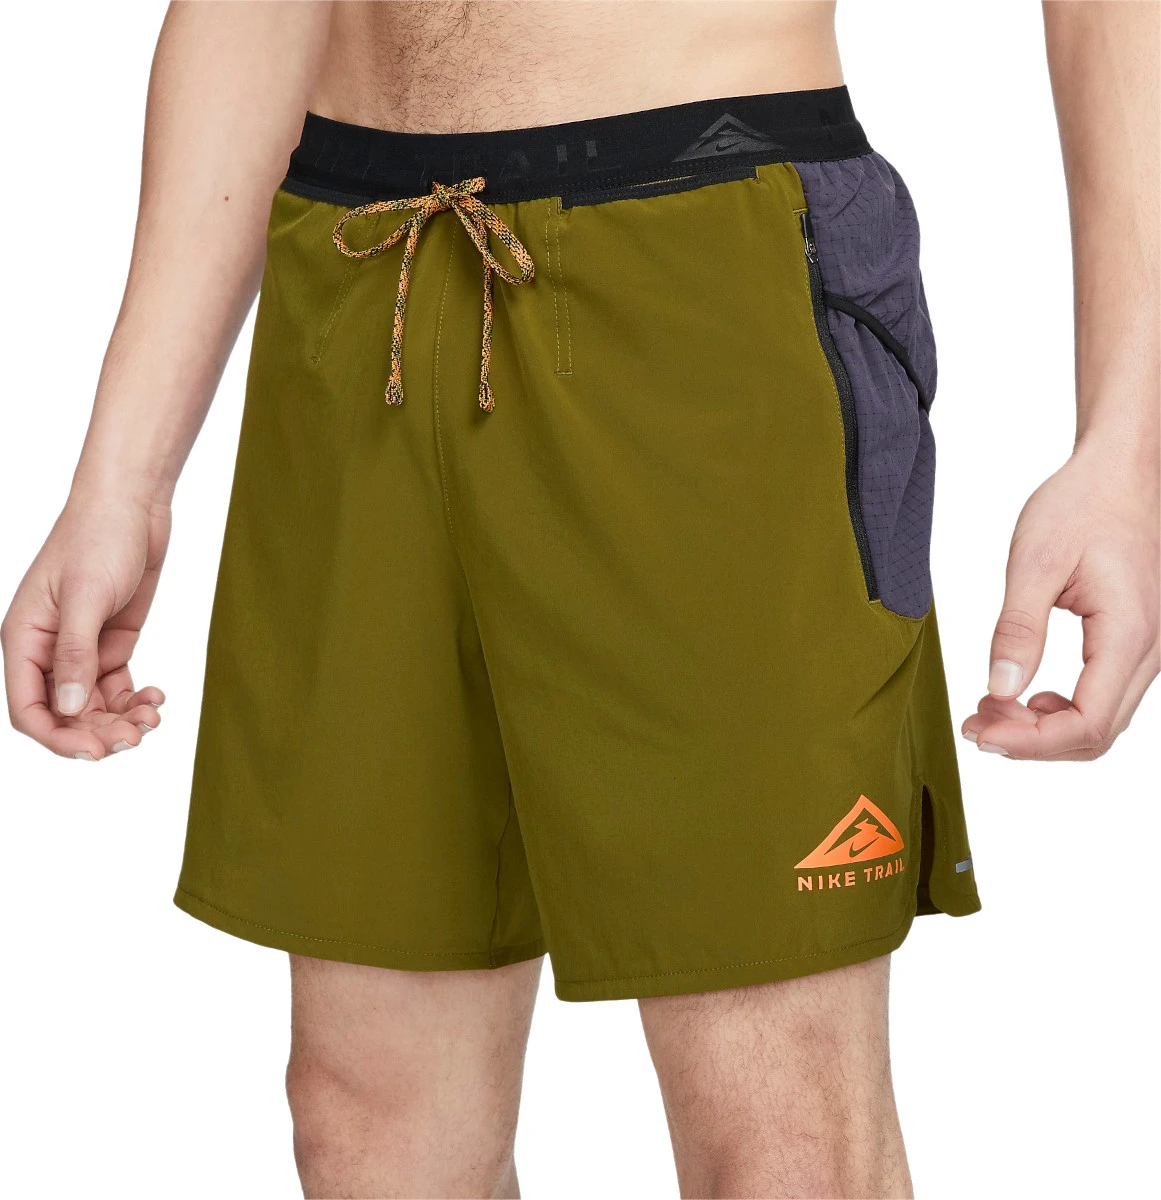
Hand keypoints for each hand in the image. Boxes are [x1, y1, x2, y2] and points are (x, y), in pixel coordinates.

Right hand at [3, 491, 169, 759]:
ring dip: (121, 720)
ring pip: (94, 706)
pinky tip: (157, 698)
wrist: (132, 505)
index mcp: (24, 639)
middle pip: (65, 715)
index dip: (58, 738)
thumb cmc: (97, 538)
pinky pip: (117, 688)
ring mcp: (81, 648)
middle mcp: (48, 650)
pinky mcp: (111, 643)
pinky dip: (135, 700)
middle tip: (135, 739)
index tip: (95, 752)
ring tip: (152, 718)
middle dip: (97, 733)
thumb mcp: (85, 597)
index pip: (28, 708)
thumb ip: (76, 653)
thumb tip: (71, 709)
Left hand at [962, 443, 1159, 760]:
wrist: (1120, 473)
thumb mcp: (1035, 562)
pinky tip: (1024, 696)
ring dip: (1044, 729)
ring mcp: (1147, 650)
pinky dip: (1061, 710)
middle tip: (976, 723)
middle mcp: (1149, 650)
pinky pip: (1104, 697)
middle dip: (1031, 740)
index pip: (1087, 723)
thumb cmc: (1081, 505)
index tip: (981, 732)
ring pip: (1102, 721)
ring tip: (991, 711)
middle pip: (1096, 733)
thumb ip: (1018, 629)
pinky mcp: (1133, 643)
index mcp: (1128, 633)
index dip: (1031, 742)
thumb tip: (1001, 688)